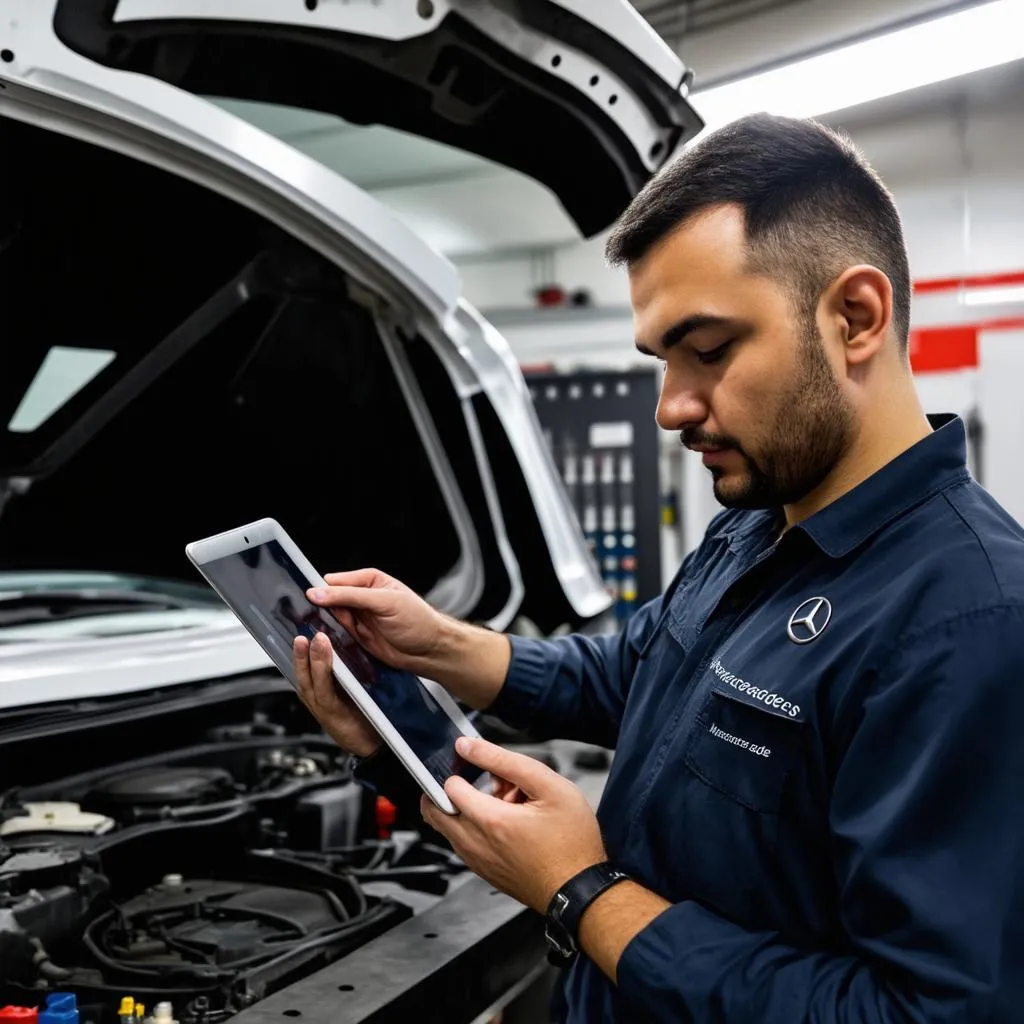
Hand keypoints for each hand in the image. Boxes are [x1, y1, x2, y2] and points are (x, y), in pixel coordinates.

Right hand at [292, 632, 379, 757]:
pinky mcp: (331, 712)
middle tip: (304, 631)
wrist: (372, 744)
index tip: (305, 626)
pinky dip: (322, 675)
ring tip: (315, 640)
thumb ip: (343, 670)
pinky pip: (324, 691)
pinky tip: (324, 662)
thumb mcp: (349, 688)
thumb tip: (343, 644)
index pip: (305, 664)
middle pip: (303, 670)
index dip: (304, 647)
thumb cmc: (361, 716)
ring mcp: (320, 704)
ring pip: (311, 678)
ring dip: (312, 659)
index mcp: (317, 688)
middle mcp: (315, 695)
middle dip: (302, 651)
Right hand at [306, 569, 446, 673]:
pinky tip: (324, 641)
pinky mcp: (357, 638)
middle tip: (304, 616)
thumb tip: (318, 592)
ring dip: (323, 624)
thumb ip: (350, 596)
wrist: (430, 651)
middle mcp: (361, 598)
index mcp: (369, 581)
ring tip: (314, 630)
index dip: (321, 589)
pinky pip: (337, 635)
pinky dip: (330, 638)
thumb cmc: (417, 621)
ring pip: (330, 619)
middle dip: (318, 608)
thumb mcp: (383, 602)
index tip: (307, 597)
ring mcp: (359, 619)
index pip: (336, 581)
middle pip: (329, 600)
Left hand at [421, 738, 606, 912]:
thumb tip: (469, 746)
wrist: (579, 890)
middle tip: (485, 784)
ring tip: (505, 805)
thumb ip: (504, 761)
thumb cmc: (572, 841)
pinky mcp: (484, 873)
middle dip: (452, 791)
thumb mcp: (548, 785)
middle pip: (433, 810)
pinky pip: (463, 844)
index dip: (464, 770)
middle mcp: (475, 845)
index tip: (482, 768)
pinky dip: (476, 829)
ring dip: (466, 810)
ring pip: (448, 827)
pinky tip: (508, 824)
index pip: (447, 786)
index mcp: (489, 821)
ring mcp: (477, 862)